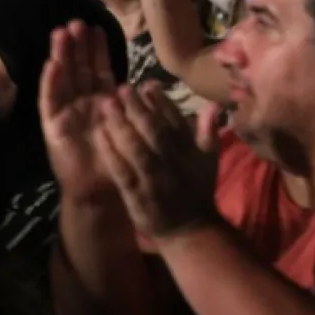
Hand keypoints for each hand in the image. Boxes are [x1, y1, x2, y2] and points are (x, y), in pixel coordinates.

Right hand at [38, 21, 124, 203]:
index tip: (98, 27)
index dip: (98, 49)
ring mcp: (67, 113)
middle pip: (79, 68)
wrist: (104, 190)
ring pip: (63, 78)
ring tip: (61, 33)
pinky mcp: (54, 127)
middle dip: (78, 45)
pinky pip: (51, 102)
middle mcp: (84, 103)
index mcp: (104, 101)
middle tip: (77, 21)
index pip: (99, 69)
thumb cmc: (123, 159)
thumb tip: (155, 82)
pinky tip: (52, 65)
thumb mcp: (136, 126)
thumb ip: (142, 106)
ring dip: (61, 56)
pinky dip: (51, 83)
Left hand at [96, 84, 223, 239]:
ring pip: (135, 147)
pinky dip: (110, 151)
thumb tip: (215, 103)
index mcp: (189, 150)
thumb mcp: (210, 159)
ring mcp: (152, 178)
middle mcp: (171, 161)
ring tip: (106, 104)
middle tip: (122, 88)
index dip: (160, 101)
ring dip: (120, 124)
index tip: (146, 85)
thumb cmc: (198, 190)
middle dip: (137, 107)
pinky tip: (99, 134)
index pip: (174, 120)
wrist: (189, 229)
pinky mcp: (136, 194)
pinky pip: (121, 170)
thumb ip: (209, 131)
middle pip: (152, 130)